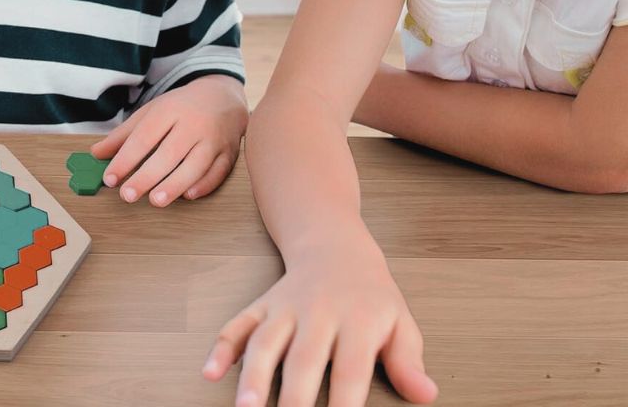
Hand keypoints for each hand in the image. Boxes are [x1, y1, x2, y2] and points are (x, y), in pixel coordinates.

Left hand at [89, 75, 247, 205]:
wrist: (222, 96)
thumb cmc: (180, 108)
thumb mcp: (151, 112)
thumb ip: (124, 134)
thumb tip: (96, 154)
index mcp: (170, 110)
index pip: (144, 137)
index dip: (126, 158)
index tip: (109, 178)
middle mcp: (193, 124)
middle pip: (169, 153)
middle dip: (147, 176)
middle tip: (127, 195)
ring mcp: (213, 139)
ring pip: (196, 164)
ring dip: (176, 184)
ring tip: (155, 200)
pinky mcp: (229, 153)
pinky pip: (218, 172)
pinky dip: (204, 185)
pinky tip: (188, 196)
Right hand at [203, 238, 437, 406]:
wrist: (335, 244)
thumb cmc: (372, 296)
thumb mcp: (400, 321)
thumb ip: (409, 360)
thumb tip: (426, 395)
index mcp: (358, 321)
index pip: (351, 373)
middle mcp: (319, 313)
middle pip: (304, 360)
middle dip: (294, 401)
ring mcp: (286, 307)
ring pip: (266, 342)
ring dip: (253, 376)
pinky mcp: (263, 304)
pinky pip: (239, 323)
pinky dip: (223, 347)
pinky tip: (210, 372)